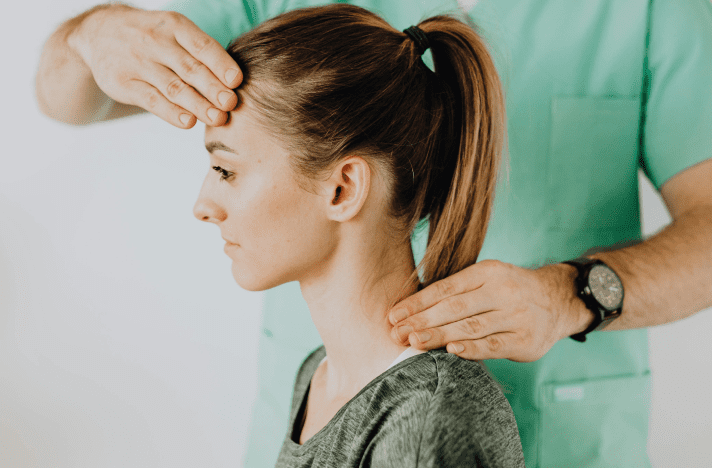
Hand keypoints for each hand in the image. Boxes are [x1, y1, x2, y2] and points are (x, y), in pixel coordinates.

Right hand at [69, 4, 240, 127]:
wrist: (99, 33)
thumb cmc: (154, 37)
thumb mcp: (174, 32)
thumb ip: (201, 53)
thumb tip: (236, 84)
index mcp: (174, 25)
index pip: (201, 45)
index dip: (220, 63)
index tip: (237, 81)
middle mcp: (156, 41)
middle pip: (190, 68)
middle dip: (213, 88)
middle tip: (231, 104)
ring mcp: (138, 62)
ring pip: (173, 87)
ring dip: (198, 104)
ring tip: (218, 119)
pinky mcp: (123, 83)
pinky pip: (151, 100)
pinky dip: (172, 113)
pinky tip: (189, 122)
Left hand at [387, 260, 593, 361]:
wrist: (557, 300)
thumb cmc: (508, 291)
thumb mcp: (487, 278)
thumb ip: (457, 290)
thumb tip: (412, 307)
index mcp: (487, 272)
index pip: (445, 289)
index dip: (417, 303)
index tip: (394, 315)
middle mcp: (502, 291)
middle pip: (454, 308)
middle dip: (422, 320)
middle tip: (396, 332)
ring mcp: (515, 316)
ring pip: (471, 326)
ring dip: (439, 335)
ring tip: (414, 342)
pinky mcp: (525, 340)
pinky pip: (494, 344)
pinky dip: (472, 348)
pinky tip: (451, 351)